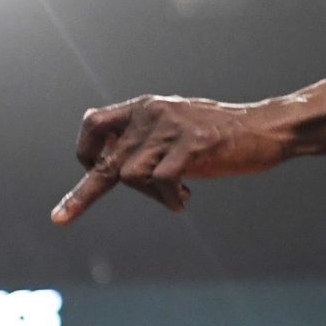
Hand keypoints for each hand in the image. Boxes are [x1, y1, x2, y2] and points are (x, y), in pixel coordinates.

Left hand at [51, 95, 287, 223]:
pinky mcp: (191, 145)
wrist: (266, 129)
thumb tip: (109, 154)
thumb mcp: (176, 130)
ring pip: (130, 175)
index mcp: (145, 107)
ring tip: (177, 196)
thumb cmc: (222, 136)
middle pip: (105, 161)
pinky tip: (186, 198)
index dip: (86, 151)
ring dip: (150, 196)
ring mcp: (171, 128)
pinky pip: (161, 181)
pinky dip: (170, 198)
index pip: (94, 123)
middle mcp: (152, 113)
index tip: (87, 173)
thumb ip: (145, 139)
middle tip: (59, 218)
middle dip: (82, 195)